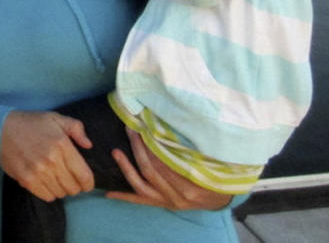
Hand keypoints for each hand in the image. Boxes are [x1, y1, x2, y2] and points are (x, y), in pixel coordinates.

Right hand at [0, 111, 94, 201]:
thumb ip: (76, 128)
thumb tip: (88, 145)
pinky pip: (46, 196)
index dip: (89, 183)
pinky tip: (46, 182)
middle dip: (75, 186)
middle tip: (69, 179)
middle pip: (73, 187)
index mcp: (62, 145)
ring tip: (56, 179)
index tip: (86, 182)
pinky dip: (49, 193)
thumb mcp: (55, 118)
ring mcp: (38, 171)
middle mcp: (52, 160)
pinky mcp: (27, 180)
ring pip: (61, 193)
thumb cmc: (30, 123)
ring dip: (61, 189)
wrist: (0, 129)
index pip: (84, 175)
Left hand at [106, 129, 232, 209]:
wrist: (220, 198)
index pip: (165, 161)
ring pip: (141, 185)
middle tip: (130, 130)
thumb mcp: (210, 161)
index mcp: (192, 182)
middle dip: (138, 148)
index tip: (143, 126)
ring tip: (116, 152)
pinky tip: (108, 192)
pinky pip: (140, 201)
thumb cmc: (215, 173)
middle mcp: (179, 194)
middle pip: (151, 169)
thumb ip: (191, 148)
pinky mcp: (162, 205)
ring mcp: (168, 201)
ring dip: (127, 167)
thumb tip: (168, 124)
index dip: (151, 143)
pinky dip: (124, 196)